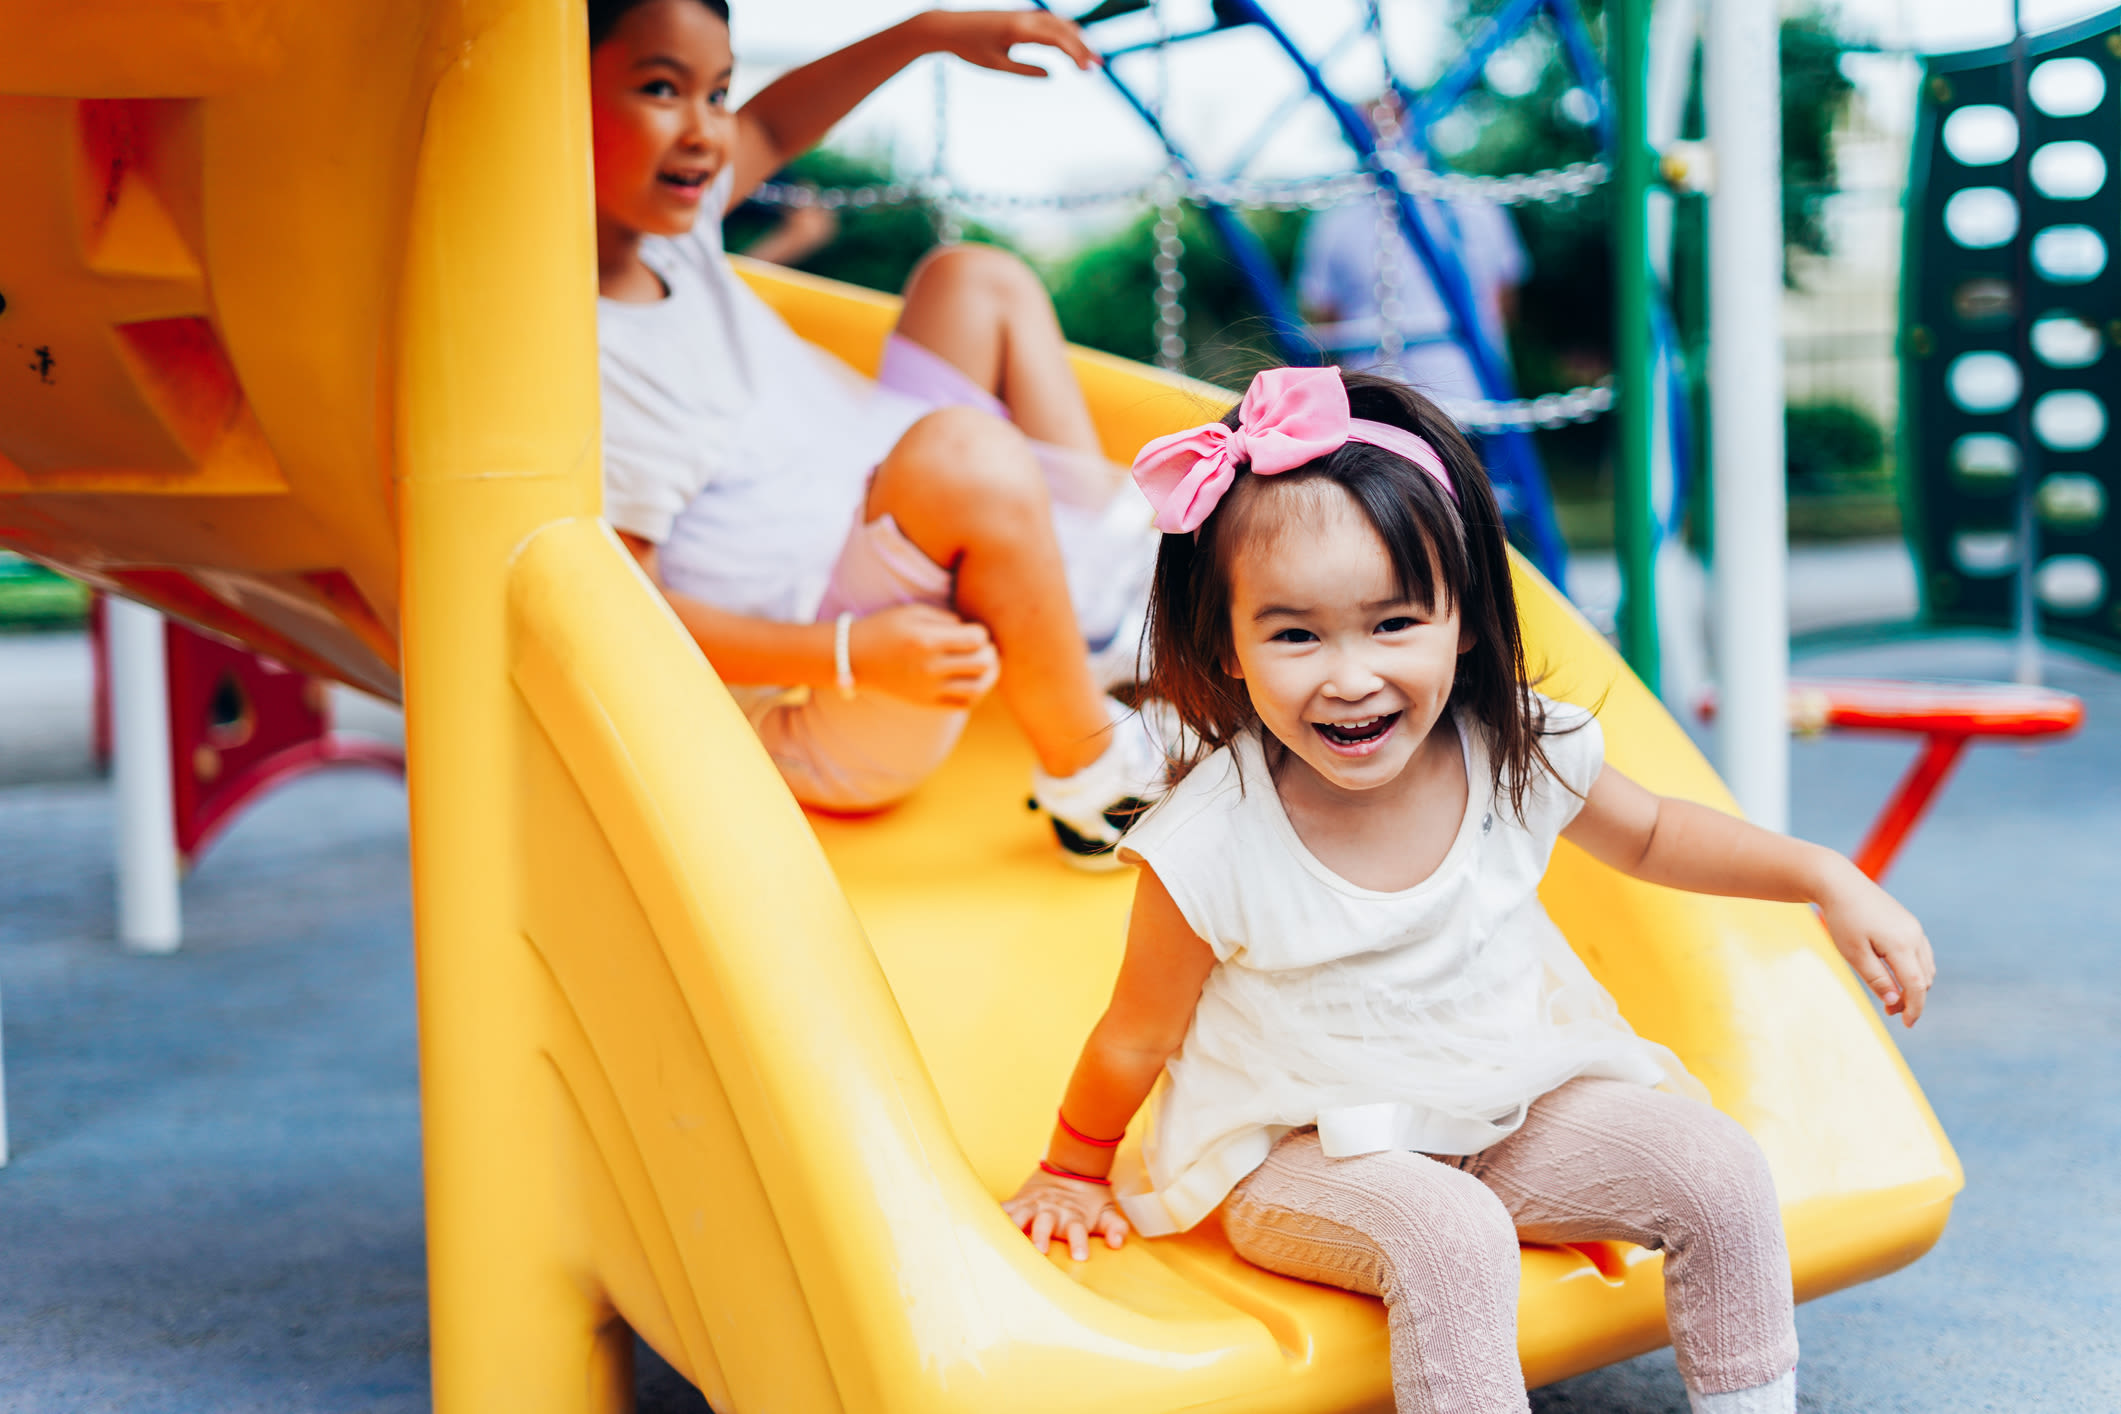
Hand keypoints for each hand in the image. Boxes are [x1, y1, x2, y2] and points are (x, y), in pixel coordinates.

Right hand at [849, 602, 999, 708]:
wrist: (856, 658)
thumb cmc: (887, 629)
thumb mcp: (915, 612)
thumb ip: (948, 619)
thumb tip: (976, 632)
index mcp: (926, 641)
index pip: (975, 639)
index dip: (982, 632)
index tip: (974, 630)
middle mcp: (929, 667)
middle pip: (982, 663)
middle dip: (991, 652)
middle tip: (986, 646)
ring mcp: (929, 689)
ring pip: (978, 688)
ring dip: (991, 675)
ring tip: (989, 665)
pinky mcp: (927, 703)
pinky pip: (964, 704)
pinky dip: (978, 693)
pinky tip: (976, 680)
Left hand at [924, 10, 1099, 77]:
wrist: (949, 27)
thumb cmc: (969, 47)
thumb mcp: (996, 64)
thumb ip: (1024, 70)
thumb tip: (1050, 75)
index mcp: (1019, 28)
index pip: (1058, 38)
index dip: (1077, 53)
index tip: (1089, 71)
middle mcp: (1025, 17)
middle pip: (1064, 29)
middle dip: (1083, 48)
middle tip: (1099, 68)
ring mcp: (1024, 14)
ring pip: (1059, 23)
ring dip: (1077, 40)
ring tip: (1090, 60)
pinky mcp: (1021, 17)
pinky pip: (1049, 23)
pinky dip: (1064, 33)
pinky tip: (1072, 46)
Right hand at [1003, 1168, 1128, 1261]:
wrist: (1073, 1165)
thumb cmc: (1089, 1198)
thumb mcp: (1106, 1211)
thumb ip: (1115, 1227)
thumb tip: (1118, 1243)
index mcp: (1074, 1217)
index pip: (1077, 1231)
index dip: (1079, 1242)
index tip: (1080, 1256)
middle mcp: (1052, 1211)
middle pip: (1044, 1224)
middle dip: (1041, 1236)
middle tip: (1039, 1249)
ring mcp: (1034, 1204)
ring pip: (1021, 1214)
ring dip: (1014, 1225)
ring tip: (1004, 1236)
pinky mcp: (1020, 1201)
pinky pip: (1004, 1207)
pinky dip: (994, 1214)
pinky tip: (983, 1222)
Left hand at [1816, 860, 1936, 1025]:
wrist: (1839, 884)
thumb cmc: (1843, 919)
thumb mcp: (1854, 953)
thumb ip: (1877, 979)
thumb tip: (1895, 1002)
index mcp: (1902, 944)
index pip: (1916, 985)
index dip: (1915, 1008)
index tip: (1907, 1025)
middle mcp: (1914, 935)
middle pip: (1923, 978)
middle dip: (1911, 998)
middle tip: (1889, 1012)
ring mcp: (1914, 928)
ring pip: (1925, 967)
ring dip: (1913, 985)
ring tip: (1890, 996)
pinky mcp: (1909, 923)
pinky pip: (1920, 954)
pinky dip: (1913, 970)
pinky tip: (1895, 976)